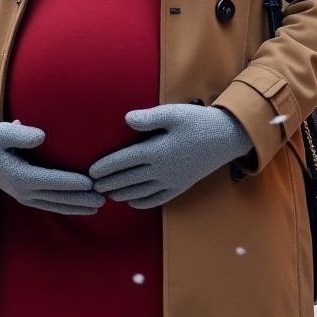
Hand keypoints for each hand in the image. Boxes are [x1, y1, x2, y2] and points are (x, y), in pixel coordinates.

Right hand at [0, 121, 103, 214]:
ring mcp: (23, 195)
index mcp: (20, 176)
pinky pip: (48, 204)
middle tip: (104, 200)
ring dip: (76, 207)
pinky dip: (65, 207)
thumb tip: (41, 136)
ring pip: (54, 204)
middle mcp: (23, 190)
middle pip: (57, 197)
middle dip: (80, 199)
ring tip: (98, 207)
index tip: (91, 183)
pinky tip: (80, 207)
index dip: (72, 183)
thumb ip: (20, 134)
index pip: (52, 181)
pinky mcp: (24, 194)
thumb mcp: (2, 132)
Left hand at [88, 104, 251, 208]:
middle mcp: (161, 170)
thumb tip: (126, 120)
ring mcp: (171, 181)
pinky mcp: (180, 186)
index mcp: (156, 151)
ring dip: (122, 193)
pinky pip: (157, 199)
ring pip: (140, 191)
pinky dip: (142, 202)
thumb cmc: (196, 122)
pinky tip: (132, 202)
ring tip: (107, 194)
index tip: (91, 172)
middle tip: (91, 186)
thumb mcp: (172, 113)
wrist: (225, 138)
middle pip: (128, 179)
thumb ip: (148, 118)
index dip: (106, 167)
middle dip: (108, 183)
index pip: (124, 161)